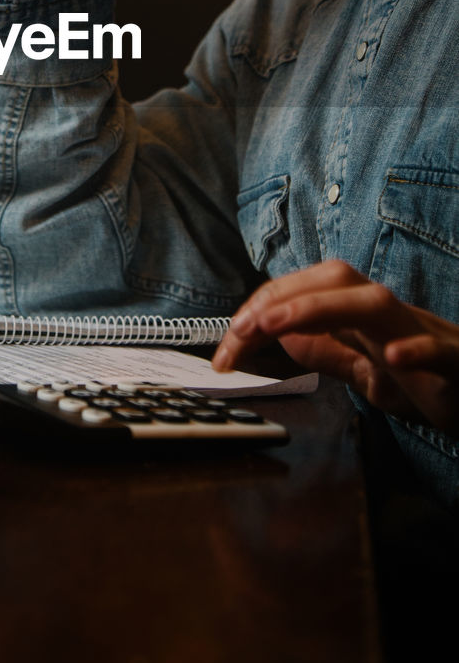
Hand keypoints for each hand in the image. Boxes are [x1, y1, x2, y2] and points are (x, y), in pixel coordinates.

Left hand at [212, 259, 458, 435]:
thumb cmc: (431, 381)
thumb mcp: (366, 372)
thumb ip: (328, 352)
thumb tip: (281, 337)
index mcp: (363, 314)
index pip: (305, 292)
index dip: (260, 311)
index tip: (227, 347)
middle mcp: (389, 314)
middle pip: (333, 281)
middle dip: (278, 300)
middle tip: (237, 332)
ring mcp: (423, 333)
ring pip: (375, 302)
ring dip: (320, 308)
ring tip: (277, 325)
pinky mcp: (458, 362)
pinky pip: (439, 348)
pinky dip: (416, 348)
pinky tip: (393, 356)